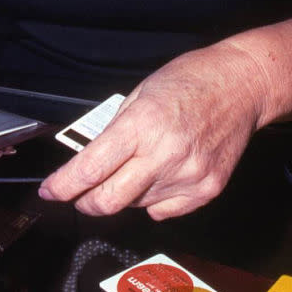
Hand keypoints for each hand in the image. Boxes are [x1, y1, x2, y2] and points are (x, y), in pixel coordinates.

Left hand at [39, 42, 266, 219]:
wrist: (242, 84)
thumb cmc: (190, 81)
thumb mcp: (140, 94)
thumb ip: (114, 131)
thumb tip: (88, 164)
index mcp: (142, 125)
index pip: (90, 169)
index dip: (62, 186)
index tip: (50, 192)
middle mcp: (164, 154)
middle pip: (108, 201)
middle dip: (86, 202)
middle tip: (80, 195)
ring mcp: (188, 175)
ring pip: (136, 205)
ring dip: (125, 194)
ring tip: (139, 164)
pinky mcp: (207, 189)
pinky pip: (164, 211)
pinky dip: (153, 200)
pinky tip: (161, 174)